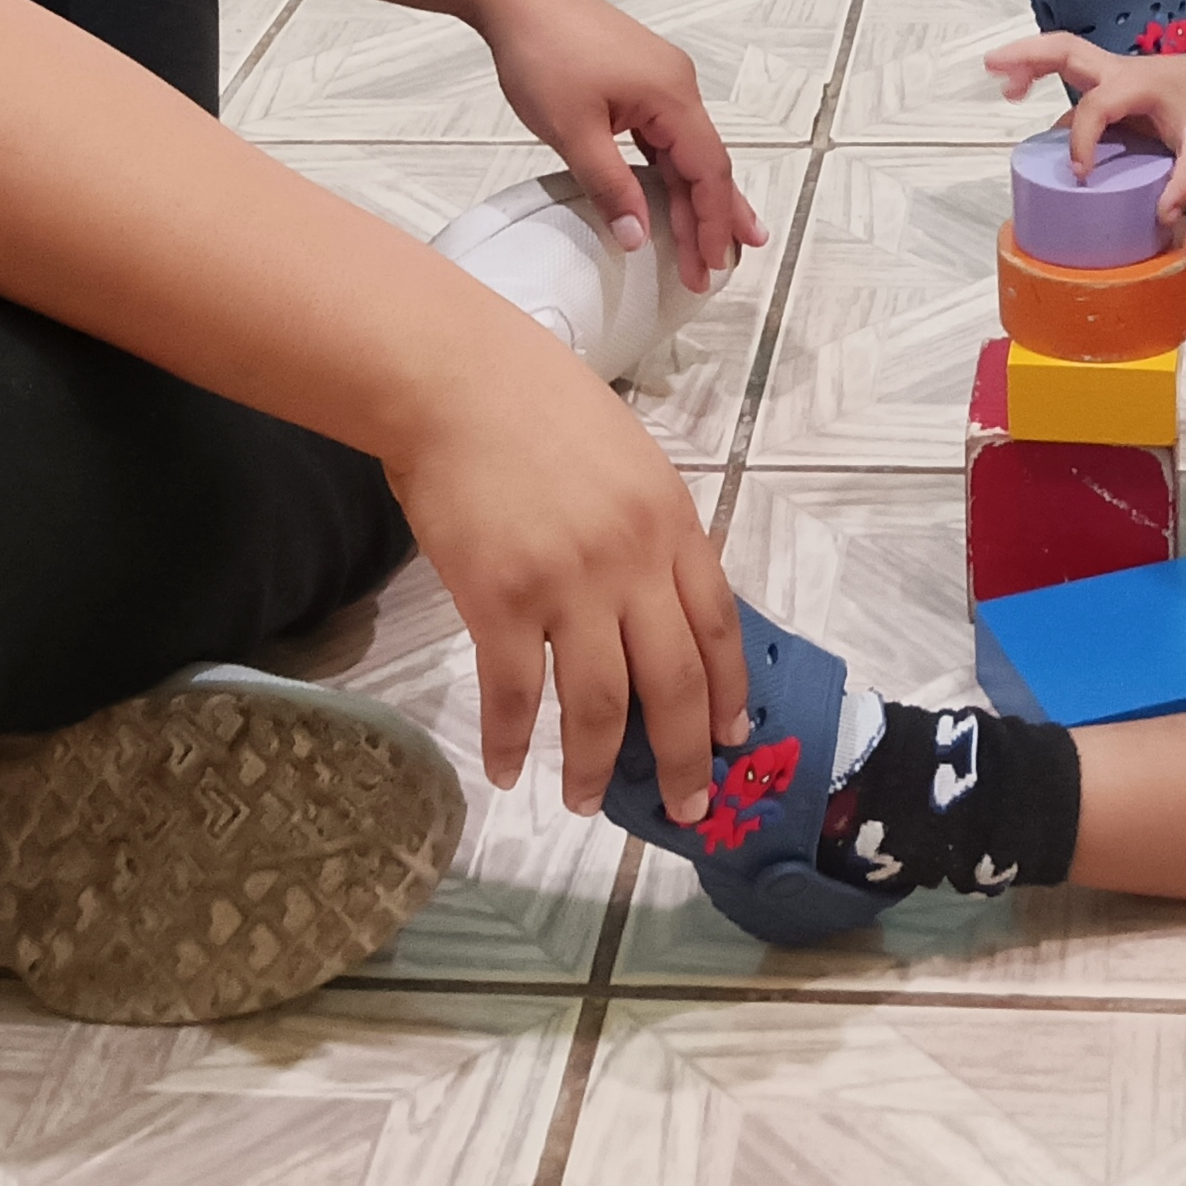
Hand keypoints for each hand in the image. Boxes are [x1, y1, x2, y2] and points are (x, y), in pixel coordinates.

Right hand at [387, 325, 749, 816]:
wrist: (454, 381)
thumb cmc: (536, 404)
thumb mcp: (627, 457)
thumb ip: (650, 527)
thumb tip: (657, 602)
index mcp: (672, 522)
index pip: (718, 626)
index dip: (726, 691)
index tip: (730, 737)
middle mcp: (632, 561)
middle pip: (673, 682)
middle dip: (684, 755)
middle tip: (684, 805)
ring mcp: (568, 585)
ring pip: (601, 704)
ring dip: (597, 767)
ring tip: (588, 803)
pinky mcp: (501, 602)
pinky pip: (516, 694)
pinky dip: (512, 742)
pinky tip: (509, 770)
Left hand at [482, 0, 766, 291]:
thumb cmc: (543, 48)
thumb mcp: (574, 131)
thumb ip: (611, 187)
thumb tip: (638, 236)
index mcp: (673, 95)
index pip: (708, 172)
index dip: (710, 224)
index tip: (708, 266)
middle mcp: (678, 85)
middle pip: (707, 162)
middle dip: (715, 217)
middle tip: (719, 267)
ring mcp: (660, 79)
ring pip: (688, 150)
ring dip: (696, 196)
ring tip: (714, 238)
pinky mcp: (639, 78)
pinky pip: (666, 134)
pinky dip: (673, 169)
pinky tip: (674, 193)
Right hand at [982, 31, 1185, 214]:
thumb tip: (1163, 215)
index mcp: (1136, 83)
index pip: (1095, 107)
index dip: (1082, 140)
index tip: (1081, 173)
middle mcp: (1117, 70)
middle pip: (1063, 49)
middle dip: (1025, 57)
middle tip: (992, 68)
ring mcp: (1111, 71)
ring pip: (1061, 53)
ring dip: (1027, 61)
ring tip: (999, 82)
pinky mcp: (1110, 80)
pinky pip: (1069, 72)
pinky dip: (1041, 75)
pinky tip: (1024, 95)